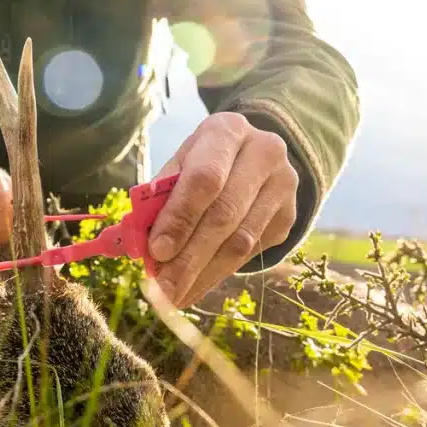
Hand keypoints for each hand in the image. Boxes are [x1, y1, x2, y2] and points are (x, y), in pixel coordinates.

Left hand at [147, 111, 298, 307]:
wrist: (254, 155)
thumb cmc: (204, 160)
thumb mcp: (180, 164)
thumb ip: (159, 197)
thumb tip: (138, 243)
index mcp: (228, 131)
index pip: (205, 178)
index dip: (180, 217)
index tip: (156, 251)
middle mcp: (264, 153)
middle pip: (224, 214)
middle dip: (189, 257)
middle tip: (163, 289)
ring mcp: (283, 186)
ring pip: (240, 242)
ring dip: (203, 274)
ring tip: (175, 295)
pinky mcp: (289, 216)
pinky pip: (251, 254)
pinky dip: (218, 275)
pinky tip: (195, 288)